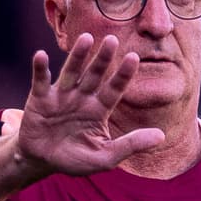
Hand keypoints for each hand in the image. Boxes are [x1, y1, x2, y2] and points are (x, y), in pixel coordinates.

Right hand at [15, 33, 164, 175]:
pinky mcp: (39, 99)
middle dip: (103, 58)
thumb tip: (161, 136)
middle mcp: (82, 97)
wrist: (42, 162)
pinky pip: (40, 81)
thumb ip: (130, 145)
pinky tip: (41, 55)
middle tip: (113, 39)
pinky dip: (40, 68)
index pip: (114, 89)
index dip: (123, 74)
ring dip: (78, 56)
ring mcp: (60, 96)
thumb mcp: (105, 157)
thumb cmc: (74, 159)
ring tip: (86, 38)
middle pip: (95, 75)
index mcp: (99, 110)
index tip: (134, 58)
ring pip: (71, 72)